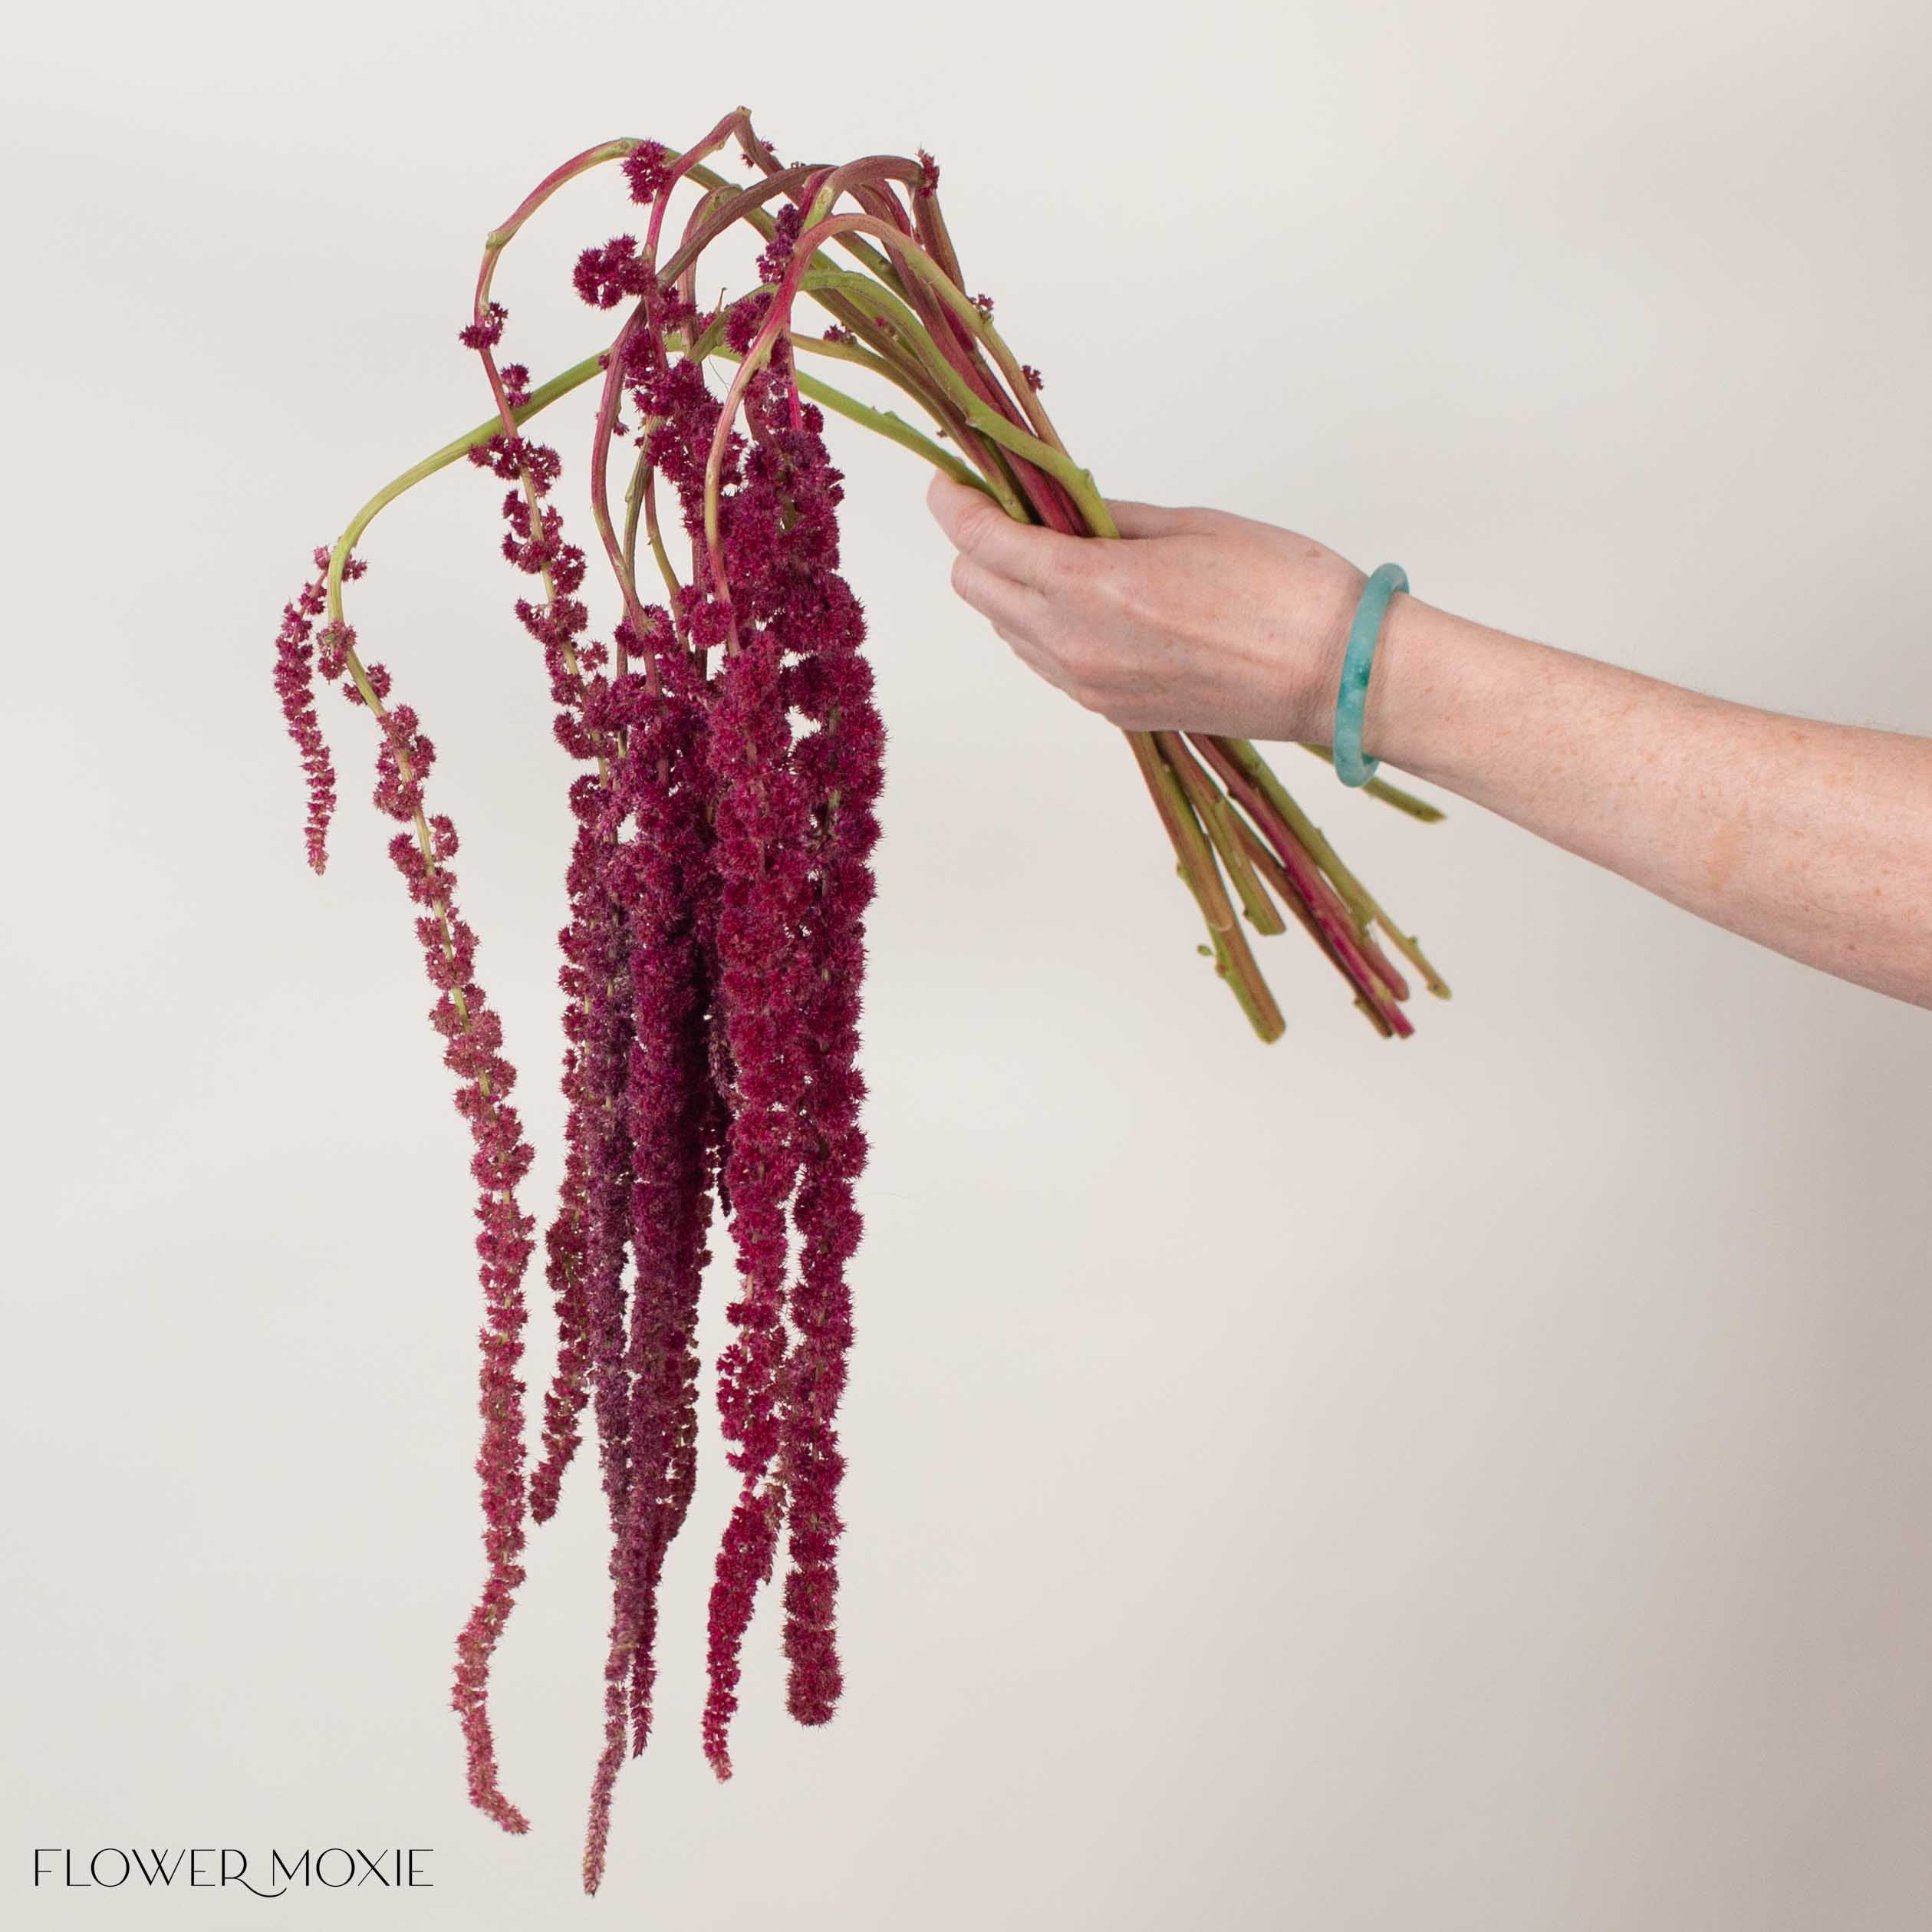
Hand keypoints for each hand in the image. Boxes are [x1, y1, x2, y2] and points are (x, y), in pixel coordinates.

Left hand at [925, 473, 1369, 743]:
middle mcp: (1076, 646)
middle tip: (1011, 506)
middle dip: (978, 543)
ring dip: (1012, 587)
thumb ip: (1106, 516)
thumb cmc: (1283, 589)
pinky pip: (1048, 663)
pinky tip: (1090, 598)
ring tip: (1060, 550)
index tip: (949, 479)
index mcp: (1092, 588)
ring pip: (1007, 630)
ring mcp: (1090, 687)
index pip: (982, 542)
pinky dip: (1046, 625)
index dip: (953, 502)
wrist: (1337, 676)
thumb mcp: (1188, 524)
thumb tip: (1058, 504)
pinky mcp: (1112, 713)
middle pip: (975, 590)